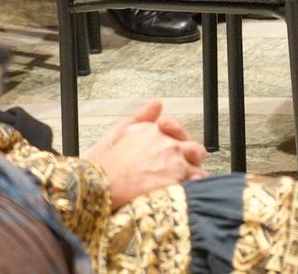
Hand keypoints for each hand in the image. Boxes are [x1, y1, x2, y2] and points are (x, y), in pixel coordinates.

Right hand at [87, 100, 206, 206]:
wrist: (99, 188)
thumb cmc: (103, 165)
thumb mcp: (117, 133)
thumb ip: (141, 117)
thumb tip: (158, 103)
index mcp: (156, 131)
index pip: (179, 132)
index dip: (178, 141)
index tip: (173, 150)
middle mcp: (169, 145)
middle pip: (196, 150)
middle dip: (192, 159)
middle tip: (184, 170)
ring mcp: (175, 165)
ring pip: (198, 171)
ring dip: (194, 177)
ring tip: (183, 186)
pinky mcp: (176, 185)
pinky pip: (195, 186)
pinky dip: (194, 190)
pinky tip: (185, 194)